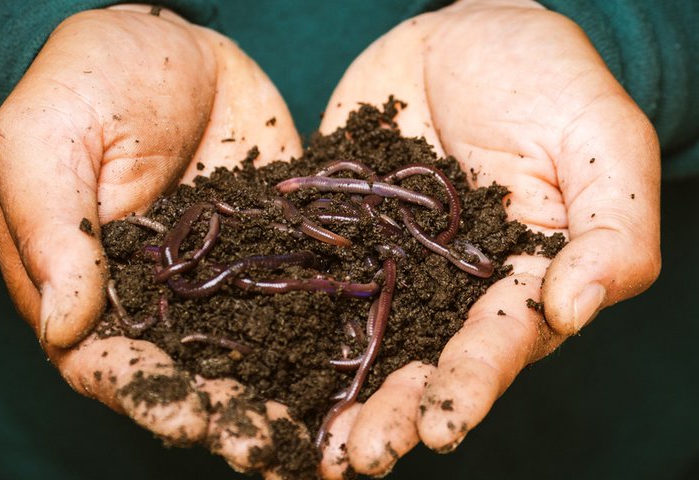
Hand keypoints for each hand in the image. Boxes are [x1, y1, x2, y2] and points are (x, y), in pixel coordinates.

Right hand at [0, 5, 302, 473]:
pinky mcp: (276, 245)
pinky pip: (303, 290)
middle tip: (271, 451)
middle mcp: (163, 297)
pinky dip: (328, 328)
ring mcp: (226, 275)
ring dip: (286, 394)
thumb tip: (65, 324)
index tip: (187, 419)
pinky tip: (364, 358)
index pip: (113, 362)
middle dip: (230, 415)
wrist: (165, 41)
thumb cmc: (83, 81)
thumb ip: (53, 230)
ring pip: (255, 348)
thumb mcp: (45, 140)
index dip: (149, 396)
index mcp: (93, 288)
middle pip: (193, 373)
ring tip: (324, 435)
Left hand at [317, 0, 660, 475]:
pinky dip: (284, 322)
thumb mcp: (601, 143)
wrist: (465, 34)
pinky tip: (254, 361)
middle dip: (392, 413)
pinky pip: (312, 280)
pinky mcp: (341, 235)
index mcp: (519, 278)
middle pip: (422, 361)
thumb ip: (611, 229)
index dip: (471, 385)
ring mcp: (390, 265)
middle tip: (356, 458)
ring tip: (307, 444)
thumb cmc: (548, 80)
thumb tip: (576, 309)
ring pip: (362, 340)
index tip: (441, 426)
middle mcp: (451, 288)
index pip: (499, 343)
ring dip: (336, 393)